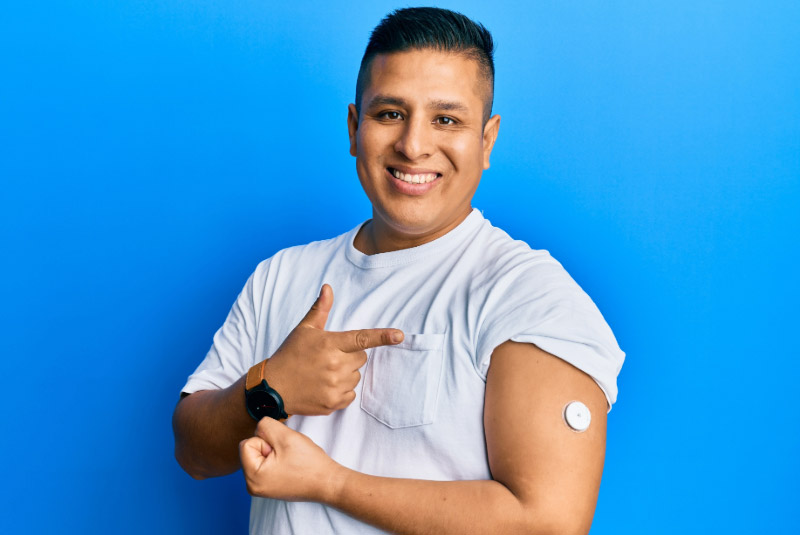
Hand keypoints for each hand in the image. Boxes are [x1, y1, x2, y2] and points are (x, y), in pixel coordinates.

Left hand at [239, 417, 345, 502]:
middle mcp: (252, 486)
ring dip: (274, 452)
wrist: (327, 482)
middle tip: (287, 455)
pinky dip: (277, 460)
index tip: (282, 451)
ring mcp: (260, 488)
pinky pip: (265, 464)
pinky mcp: (268, 487)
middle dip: (269, 446)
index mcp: (253, 477)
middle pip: (251, 450)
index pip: (246, 444)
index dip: (266, 441)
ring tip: (289, 460)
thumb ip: (266, 426)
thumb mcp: (286, 437)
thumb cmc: (309, 463)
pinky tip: (290, 466)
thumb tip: (258, 426)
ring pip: (259, 455)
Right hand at [264, 284, 403, 415]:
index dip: (382, 336)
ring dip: (346, 374)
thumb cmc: (290, 354)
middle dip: (350, 356)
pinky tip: (325, 386)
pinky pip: (351, 394)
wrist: (273, 387)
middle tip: (330, 357)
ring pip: (356, 376)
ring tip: (324, 373)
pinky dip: (342, 391)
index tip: (399, 335)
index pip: (362, 338)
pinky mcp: (333, 403)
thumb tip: (328, 288)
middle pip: (361, 358)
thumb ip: (320, 310)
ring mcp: (334, 385)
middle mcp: (335, 365)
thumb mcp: (304, 330)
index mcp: (329, 344)